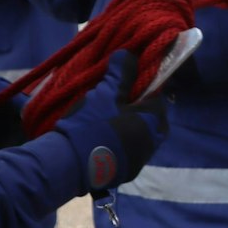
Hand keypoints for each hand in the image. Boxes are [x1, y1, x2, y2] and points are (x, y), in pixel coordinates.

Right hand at [53, 52, 169, 196]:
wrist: (70, 164)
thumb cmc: (92, 123)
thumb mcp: (105, 92)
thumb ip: (121, 72)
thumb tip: (129, 54)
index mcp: (153, 121)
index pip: (157, 98)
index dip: (143, 89)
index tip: (127, 85)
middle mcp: (153, 143)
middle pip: (150, 120)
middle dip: (138, 110)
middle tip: (117, 103)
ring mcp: (140, 161)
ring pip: (140, 137)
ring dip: (129, 128)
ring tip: (108, 121)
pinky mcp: (126, 173)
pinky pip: (128, 153)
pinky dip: (120, 145)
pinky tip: (103, 140)